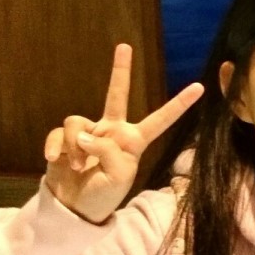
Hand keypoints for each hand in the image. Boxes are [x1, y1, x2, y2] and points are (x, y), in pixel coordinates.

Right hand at [43, 44, 204, 223]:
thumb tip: (86, 134)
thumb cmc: (103, 195)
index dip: (178, 105)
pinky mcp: (65, 138)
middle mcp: (112, 131)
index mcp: (133, 141)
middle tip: (125, 46)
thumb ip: (107, 149)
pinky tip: (54, 160)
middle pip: (117, 95)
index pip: (159, 120)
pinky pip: (59, 132)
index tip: (200, 87)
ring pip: (78, 122)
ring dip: (76, 146)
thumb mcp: (118, 176)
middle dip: (120, 71)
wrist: (74, 208)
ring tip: (77, 167)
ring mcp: (88, 132)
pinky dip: (56, 147)